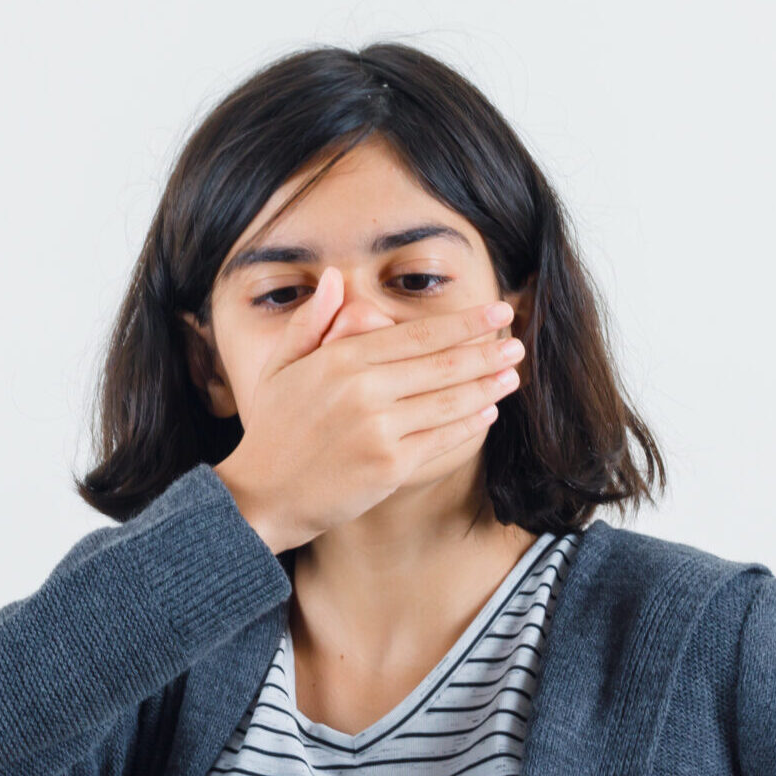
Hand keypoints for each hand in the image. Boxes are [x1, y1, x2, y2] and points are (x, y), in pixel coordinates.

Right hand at [211, 265, 524, 553]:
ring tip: (511, 375)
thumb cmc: (271, 431)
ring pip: (449, 401)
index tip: (495, 313)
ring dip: (487, 386)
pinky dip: (469, 424)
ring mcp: (379, 429)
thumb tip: (334, 279)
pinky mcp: (389, 466)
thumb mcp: (279, 368)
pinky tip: (486, 412)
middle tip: (516, 343)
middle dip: (486, 352)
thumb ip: (310, 322)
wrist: (260, 496)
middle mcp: (363, 390)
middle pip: (442, 365)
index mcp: (340, 359)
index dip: (463, 324)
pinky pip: (441, 439)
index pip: (417, 335)